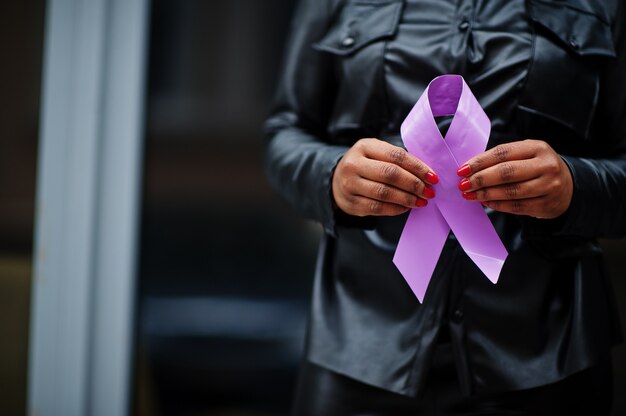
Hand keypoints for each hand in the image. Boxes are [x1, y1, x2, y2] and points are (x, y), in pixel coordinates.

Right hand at [332, 138, 438, 216]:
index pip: (396, 156)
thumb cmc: (364, 165)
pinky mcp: (351, 203)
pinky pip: (377, 208)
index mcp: (364, 146)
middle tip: (429, 192)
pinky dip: (395, 209)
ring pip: (384, 193)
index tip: (433, 177)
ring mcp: (350, 184)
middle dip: (414, 184)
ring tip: (420, 201)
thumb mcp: (376, 154)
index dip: (417, 167)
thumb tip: (426, 174)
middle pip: (390, 174)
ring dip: (407, 198)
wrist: (336, 180)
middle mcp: (354, 164)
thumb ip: (397, 160)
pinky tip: (405, 207)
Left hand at [457, 140, 572, 218]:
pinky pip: (516, 206)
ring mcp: (548, 186)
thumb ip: (502, 159)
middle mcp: (546, 165)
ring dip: (486, 194)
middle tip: (463, 185)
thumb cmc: (537, 168)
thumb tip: (470, 168)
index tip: (462, 170)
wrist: (567, 187)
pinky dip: (497, 205)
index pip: (503, 153)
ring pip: (511, 191)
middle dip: (480, 179)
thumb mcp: (526, 155)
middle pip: (506, 172)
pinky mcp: (546, 204)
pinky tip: (485, 202)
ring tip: (469, 195)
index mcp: (537, 147)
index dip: (480, 162)